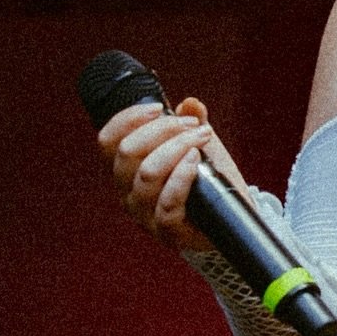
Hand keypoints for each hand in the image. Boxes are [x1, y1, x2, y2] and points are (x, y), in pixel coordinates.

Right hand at [97, 96, 241, 253]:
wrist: (228, 219)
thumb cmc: (206, 182)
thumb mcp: (199, 146)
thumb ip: (192, 124)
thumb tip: (191, 104)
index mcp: (127, 170)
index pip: (108, 141)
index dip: (128, 119)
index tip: (159, 108)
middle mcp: (128, 192)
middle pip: (128, 152)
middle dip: (164, 129)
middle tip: (194, 126)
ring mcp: (145, 215)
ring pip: (147, 173)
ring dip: (177, 148)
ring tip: (201, 139)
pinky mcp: (167, 232)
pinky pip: (166, 204)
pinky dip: (181, 178)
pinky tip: (195, 162)